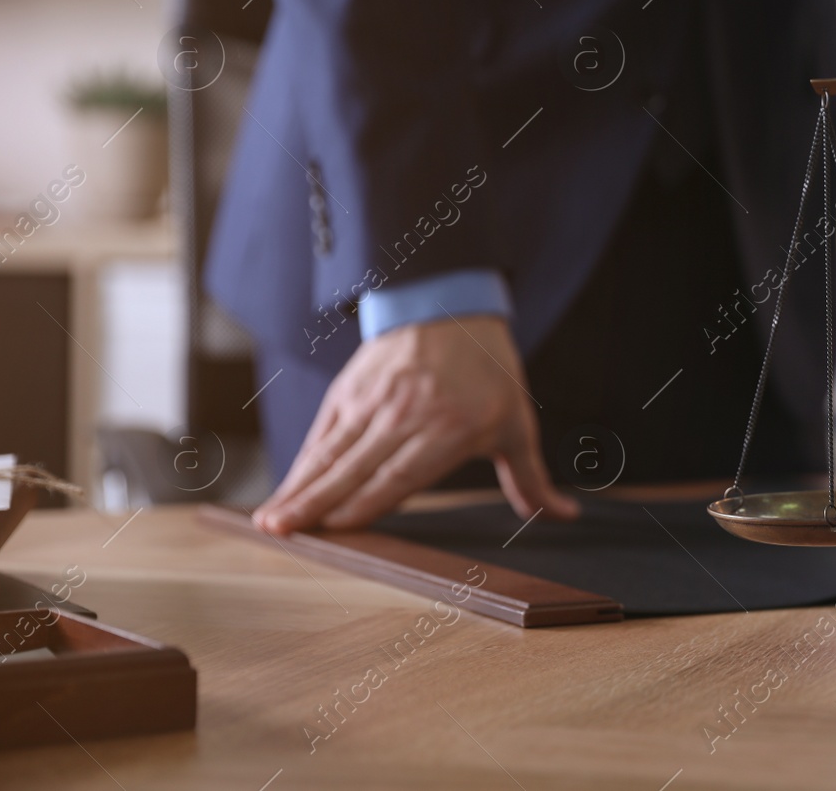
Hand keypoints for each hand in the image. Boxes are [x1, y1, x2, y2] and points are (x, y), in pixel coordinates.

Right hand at [254, 315, 578, 533]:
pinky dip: (303, 463)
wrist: (453, 303)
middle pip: (355, 468)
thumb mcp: (517, 423)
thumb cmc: (490, 372)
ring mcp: (373, 400)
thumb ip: (531, 478)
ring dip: (298, 487)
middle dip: (316, 504)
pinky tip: (287, 490)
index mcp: (449, 428)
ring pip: (330, 452)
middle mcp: (406, 415)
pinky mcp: (350, 388)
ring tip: (269, 520)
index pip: (399, 475)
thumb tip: (566, 515)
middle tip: (281, 532)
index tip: (334, 530)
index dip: (364, 505)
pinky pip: (323, 433)